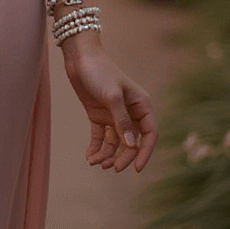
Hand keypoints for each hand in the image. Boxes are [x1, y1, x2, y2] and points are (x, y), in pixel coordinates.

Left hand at [59, 33, 156, 172]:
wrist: (80, 58)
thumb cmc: (100, 72)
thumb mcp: (112, 97)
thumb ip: (122, 122)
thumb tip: (131, 146)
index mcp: (142, 105)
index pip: (149, 134)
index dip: (145, 153)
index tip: (136, 169)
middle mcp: (130, 112)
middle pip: (132, 142)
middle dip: (123, 157)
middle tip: (112, 169)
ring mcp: (114, 115)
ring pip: (115, 142)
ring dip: (108, 154)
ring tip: (95, 163)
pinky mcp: (99, 116)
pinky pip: (101, 137)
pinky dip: (96, 148)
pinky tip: (90, 157)